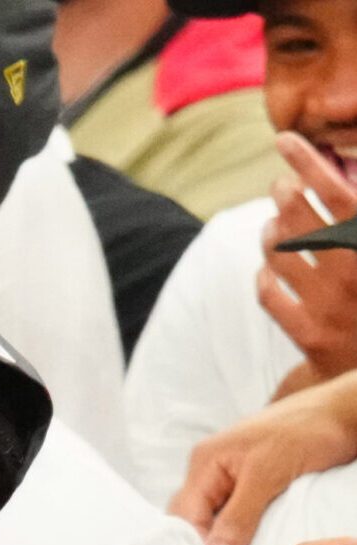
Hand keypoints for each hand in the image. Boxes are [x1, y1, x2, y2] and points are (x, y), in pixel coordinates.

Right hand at [171, 377, 356, 544]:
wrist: (341, 412)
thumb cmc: (307, 430)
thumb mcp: (270, 473)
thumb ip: (239, 516)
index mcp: (205, 462)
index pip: (186, 518)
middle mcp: (209, 471)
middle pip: (192, 522)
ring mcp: (227, 478)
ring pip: (210, 522)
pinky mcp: (246, 486)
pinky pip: (230, 518)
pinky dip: (234, 539)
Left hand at [259, 135, 356, 383]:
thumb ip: (356, 222)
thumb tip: (344, 189)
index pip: (334, 191)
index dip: (306, 162)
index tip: (284, 141)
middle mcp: (351, 269)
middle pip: (298, 216)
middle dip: (283, 193)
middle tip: (280, 186)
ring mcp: (327, 304)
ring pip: (278, 253)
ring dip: (270, 233)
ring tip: (274, 227)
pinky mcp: (308, 335)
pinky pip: (268, 295)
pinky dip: (264, 276)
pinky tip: (267, 271)